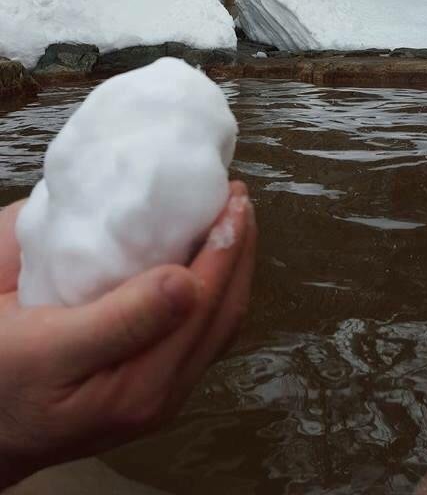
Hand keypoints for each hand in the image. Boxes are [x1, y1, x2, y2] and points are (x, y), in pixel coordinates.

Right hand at [0, 181, 255, 489]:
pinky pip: (202, 332)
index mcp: (140, 387)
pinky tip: (209, 256)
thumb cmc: (3, 376)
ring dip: (233, 267)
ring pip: (220, 323)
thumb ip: (120, 320)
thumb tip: (190, 281)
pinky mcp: (151, 383)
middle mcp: (162, 395)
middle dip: (239, 250)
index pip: (205, 305)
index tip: (232, 198)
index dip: (225, 247)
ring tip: (233, 217)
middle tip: (238, 196)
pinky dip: (217, 287)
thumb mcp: (47, 345)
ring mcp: (161, 393)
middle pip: (225, 313)